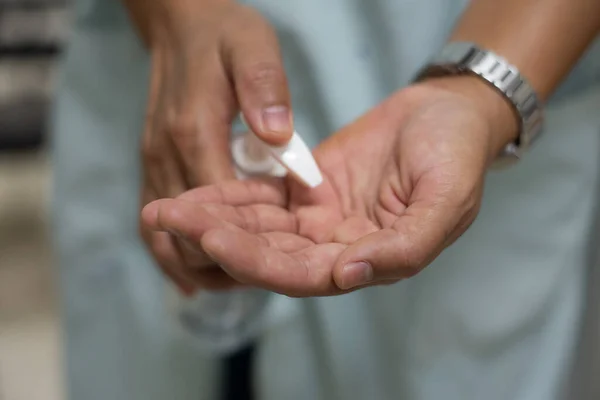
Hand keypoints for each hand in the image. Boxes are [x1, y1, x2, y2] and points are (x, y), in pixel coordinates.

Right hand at [128, 0, 293, 292]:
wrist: (180, 23)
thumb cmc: (222, 35)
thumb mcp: (252, 47)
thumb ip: (265, 87)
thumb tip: (278, 133)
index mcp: (193, 134)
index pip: (213, 207)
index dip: (241, 239)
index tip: (274, 260)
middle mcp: (165, 157)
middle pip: (184, 231)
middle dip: (217, 262)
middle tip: (255, 285)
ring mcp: (154, 163)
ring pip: (162, 234)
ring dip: (192, 264)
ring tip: (228, 287)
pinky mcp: (153, 164)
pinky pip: (155, 220)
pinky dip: (173, 250)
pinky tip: (195, 272)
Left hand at [142, 77, 517, 295]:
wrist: (448, 113)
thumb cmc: (457, 153)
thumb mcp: (448, 198)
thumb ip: (406, 245)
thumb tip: (350, 276)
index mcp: (370, 260)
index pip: (304, 273)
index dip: (257, 260)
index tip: (212, 239)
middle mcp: (338, 248)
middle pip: (268, 254)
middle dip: (216, 239)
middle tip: (167, 219)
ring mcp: (320, 220)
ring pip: (258, 227)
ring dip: (212, 219)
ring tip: (163, 208)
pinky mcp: (307, 190)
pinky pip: (263, 197)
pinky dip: (229, 196)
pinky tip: (194, 194)